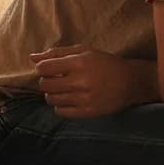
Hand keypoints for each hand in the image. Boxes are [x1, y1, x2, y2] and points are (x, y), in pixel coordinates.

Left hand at [32, 45, 150, 118]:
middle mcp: (80, 81)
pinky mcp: (87, 112)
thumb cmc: (105, 63)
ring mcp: (84, 98)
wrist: (131, 82)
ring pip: (51, 99)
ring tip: (65, 90)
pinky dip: (61, 106)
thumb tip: (32, 58)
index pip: (43, 68)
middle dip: (47, 82)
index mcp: (78, 62)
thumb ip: (58, 53)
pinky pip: (61, 112)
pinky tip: (70, 100)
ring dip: (54, 94)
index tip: (51, 70)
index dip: (43, 69)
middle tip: (58, 80)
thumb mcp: (84, 51)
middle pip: (44, 85)